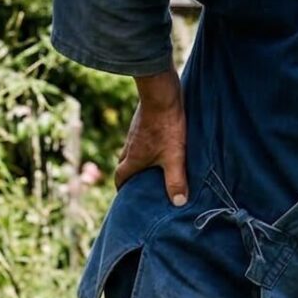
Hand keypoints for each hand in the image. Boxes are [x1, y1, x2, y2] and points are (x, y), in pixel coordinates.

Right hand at [113, 70, 187, 205]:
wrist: (162, 93)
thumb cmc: (166, 126)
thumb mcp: (174, 156)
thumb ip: (176, 180)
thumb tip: (178, 203)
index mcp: (133, 158)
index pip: (120, 177)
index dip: (122, 188)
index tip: (126, 196)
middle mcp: (130, 146)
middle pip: (124, 164)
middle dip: (130, 175)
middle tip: (140, 183)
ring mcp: (135, 132)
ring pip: (132, 150)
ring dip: (139, 159)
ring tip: (153, 166)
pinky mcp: (143, 121)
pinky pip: (141, 138)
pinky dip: (146, 145)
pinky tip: (160, 145)